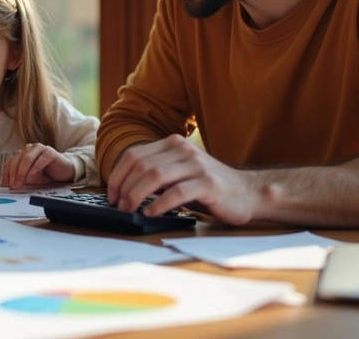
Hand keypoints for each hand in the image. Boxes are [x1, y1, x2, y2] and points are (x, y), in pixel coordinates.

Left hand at [0, 143, 75, 189]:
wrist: (65, 172)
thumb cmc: (47, 176)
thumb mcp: (32, 180)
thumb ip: (22, 180)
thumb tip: (11, 186)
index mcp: (22, 154)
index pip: (10, 162)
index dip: (6, 174)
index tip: (5, 186)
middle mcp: (29, 149)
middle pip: (17, 160)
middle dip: (14, 174)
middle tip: (14, 187)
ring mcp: (40, 149)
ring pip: (27, 158)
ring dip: (22, 172)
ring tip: (21, 183)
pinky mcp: (50, 152)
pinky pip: (41, 158)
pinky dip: (36, 166)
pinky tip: (33, 173)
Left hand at [106, 135, 260, 224]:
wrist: (247, 192)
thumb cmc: (207, 187)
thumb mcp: (179, 173)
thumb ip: (156, 174)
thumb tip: (123, 190)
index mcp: (172, 144)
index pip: (134, 155)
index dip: (118, 176)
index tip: (111, 195)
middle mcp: (183, 150)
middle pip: (141, 166)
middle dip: (124, 188)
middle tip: (119, 206)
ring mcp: (196, 165)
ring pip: (155, 176)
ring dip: (136, 195)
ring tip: (130, 210)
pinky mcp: (208, 183)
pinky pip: (176, 192)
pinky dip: (159, 204)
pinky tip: (151, 213)